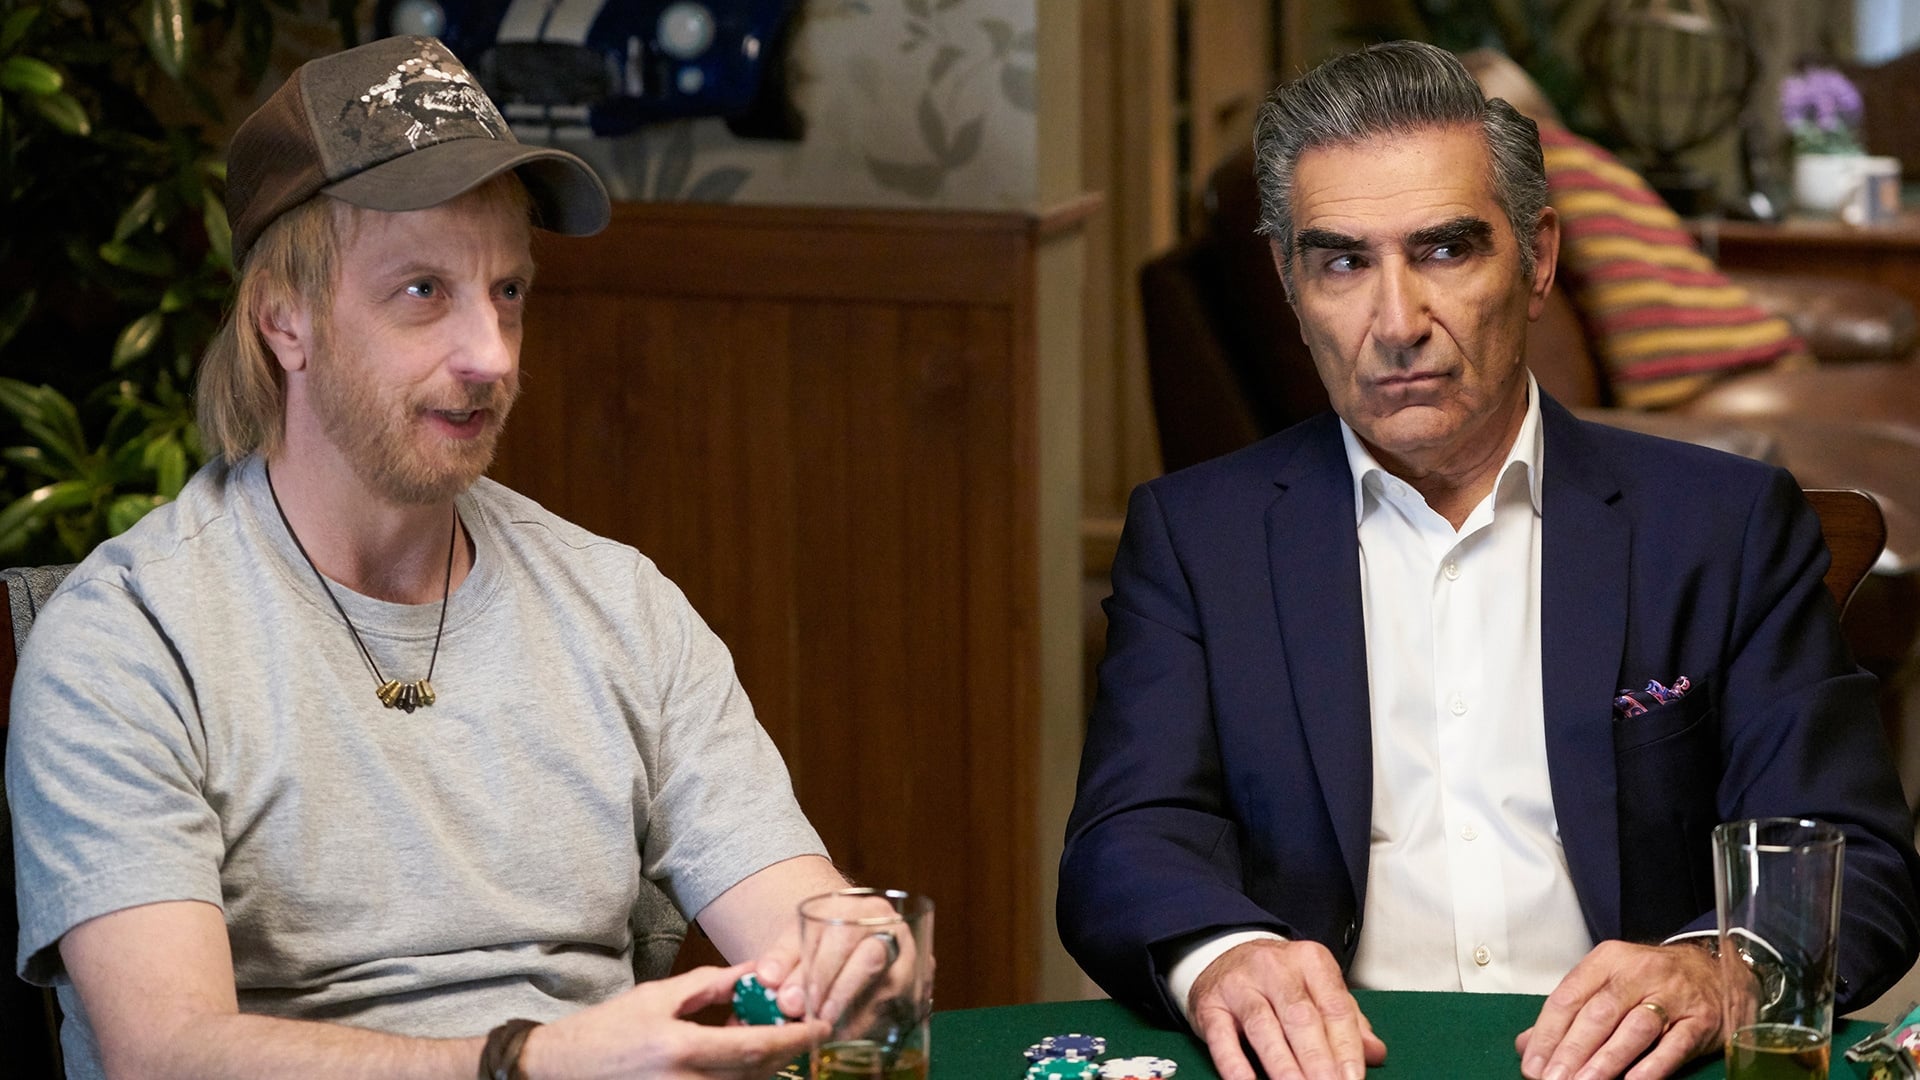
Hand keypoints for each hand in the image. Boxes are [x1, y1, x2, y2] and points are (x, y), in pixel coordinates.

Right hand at [523, 963, 822, 1079]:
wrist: (565, 1069)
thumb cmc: (608, 1029)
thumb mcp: (658, 996)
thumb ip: (710, 985)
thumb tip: (753, 972)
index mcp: (680, 1048)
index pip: (754, 1047)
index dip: (794, 1038)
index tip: (820, 1025)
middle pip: (757, 1072)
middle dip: (788, 1051)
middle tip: (806, 1027)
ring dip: (766, 1064)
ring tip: (772, 1036)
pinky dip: (743, 1074)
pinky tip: (742, 1055)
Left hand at [789, 895, 922, 1035]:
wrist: (850, 937)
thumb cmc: (821, 941)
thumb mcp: (797, 939)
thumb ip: (781, 958)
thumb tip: (765, 978)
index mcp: (854, 908)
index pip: (839, 938)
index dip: (814, 972)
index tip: (787, 1000)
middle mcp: (887, 925)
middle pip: (869, 959)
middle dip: (836, 992)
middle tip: (807, 1017)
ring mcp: (907, 954)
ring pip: (888, 984)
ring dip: (853, 1011)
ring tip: (823, 1028)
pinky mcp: (917, 980)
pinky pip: (899, 1004)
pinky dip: (869, 1022)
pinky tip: (844, 1033)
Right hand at [1188, 938, 1386, 1079]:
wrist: (1222, 954)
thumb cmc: (1278, 981)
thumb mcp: (1316, 988)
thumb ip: (1347, 1020)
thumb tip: (1375, 1053)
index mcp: (1310, 961)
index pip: (1334, 1008)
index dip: (1347, 1048)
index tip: (1353, 1079)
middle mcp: (1274, 968)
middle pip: (1300, 1017)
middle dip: (1317, 1060)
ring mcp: (1239, 985)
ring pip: (1263, 1027)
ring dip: (1282, 1065)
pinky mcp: (1210, 1005)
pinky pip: (1221, 1038)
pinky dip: (1234, 1065)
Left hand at [1516, 940, 1721, 1079]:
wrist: (1713, 972)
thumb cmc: (1650, 981)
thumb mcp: (1606, 983)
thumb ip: (1569, 1012)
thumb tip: (1526, 1044)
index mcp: (1607, 961)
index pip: (1568, 997)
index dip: (1547, 1034)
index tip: (1532, 1064)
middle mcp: (1639, 974)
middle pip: (1598, 1014)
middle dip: (1571, 1051)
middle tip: (1552, 1079)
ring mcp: (1673, 996)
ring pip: (1633, 1029)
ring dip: (1605, 1061)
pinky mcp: (1701, 1020)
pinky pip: (1674, 1046)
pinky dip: (1651, 1066)